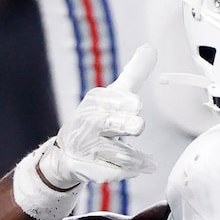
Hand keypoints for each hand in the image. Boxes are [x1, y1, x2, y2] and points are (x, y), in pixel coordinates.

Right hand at [39, 46, 157, 187]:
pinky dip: (129, 171)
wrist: (69, 149)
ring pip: (116, 152)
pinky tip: (144, 168)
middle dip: (124, 124)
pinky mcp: (90, 168)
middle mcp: (90, 123)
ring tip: (150, 161)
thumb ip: (134, 73)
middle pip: (109, 123)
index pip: (110, 99)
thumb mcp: (114, 93)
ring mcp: (89, 147)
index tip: (135, 104)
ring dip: (135, 157)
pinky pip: (112, 171)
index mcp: (96, 102)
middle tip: (138, 125)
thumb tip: (150, 48)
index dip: (123, 102)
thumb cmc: (99, 115)